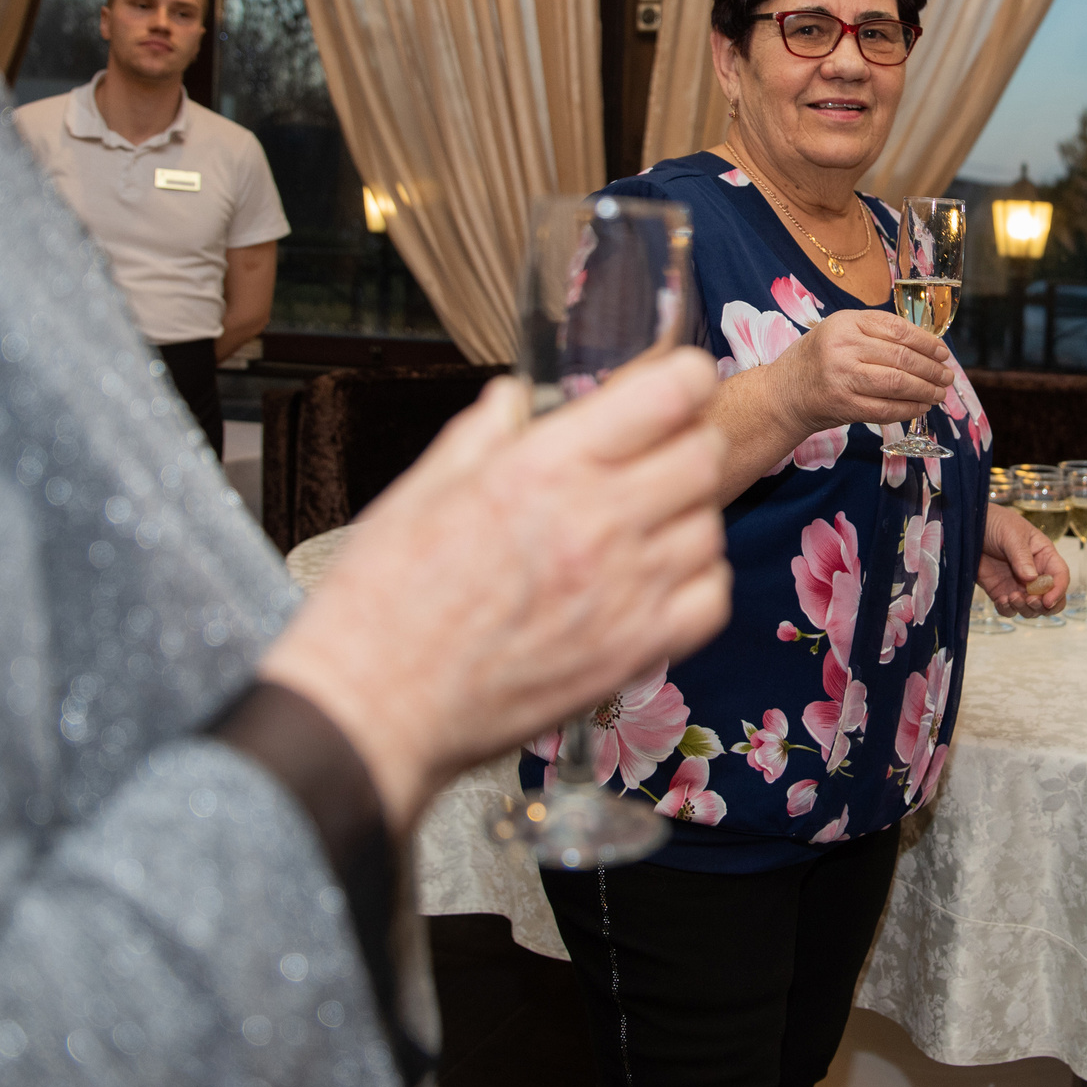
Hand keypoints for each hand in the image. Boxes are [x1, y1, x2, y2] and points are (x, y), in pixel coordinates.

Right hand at [259, 350, 732, 834]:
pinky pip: (711, 598)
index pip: (669, 393)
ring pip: (710, 526)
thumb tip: (517, 396)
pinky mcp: (636, 653)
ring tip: (643, 526)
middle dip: (686, 442)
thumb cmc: (385, 600)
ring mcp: (625, 591)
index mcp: (545, 466)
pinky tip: (656, 581)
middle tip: (656, 455)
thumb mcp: (423, 488)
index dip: (683, 378)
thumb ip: (484, 432)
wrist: (375, 707)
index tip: (676, 384)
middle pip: (703, 455)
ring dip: (687, 516)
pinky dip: (696, 582)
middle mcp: (598, 521)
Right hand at [777, 310, 954, 432]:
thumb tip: (926, 345)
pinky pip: (886, 408)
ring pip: (898, 383)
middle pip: (902, 357)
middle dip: (932, 369)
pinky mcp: (845, 406)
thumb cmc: (817, 360)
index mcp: (846, 323)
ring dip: (926, 390)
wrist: (784, 393)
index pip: (898, 330)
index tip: (943, 353)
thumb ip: (875, 333)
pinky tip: (921, 407)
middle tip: (947, 376)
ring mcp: (844, 378)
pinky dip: (909, 409)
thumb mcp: (839, 332)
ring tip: (939, 393)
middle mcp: (844, 347)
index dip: (927, 343)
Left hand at [978, 501, 1067, 616]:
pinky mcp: (1001, 591)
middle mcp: (1035, 573)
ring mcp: (1018, 585)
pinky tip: (1001, 600)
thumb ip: (1021, 556)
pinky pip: (1009, 609)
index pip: (1060, 576)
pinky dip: (1008, 610)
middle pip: (1049, 598)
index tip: (1048, 601)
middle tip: (1029, 600)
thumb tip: (1032, 578)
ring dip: (1024, 609)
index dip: (1058, 590)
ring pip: (1031, 608)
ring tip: (1011, 597)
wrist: (969, 526)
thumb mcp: (1011, 535)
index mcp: (1044, 556)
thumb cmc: (996, 523)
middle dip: (1043, 605)